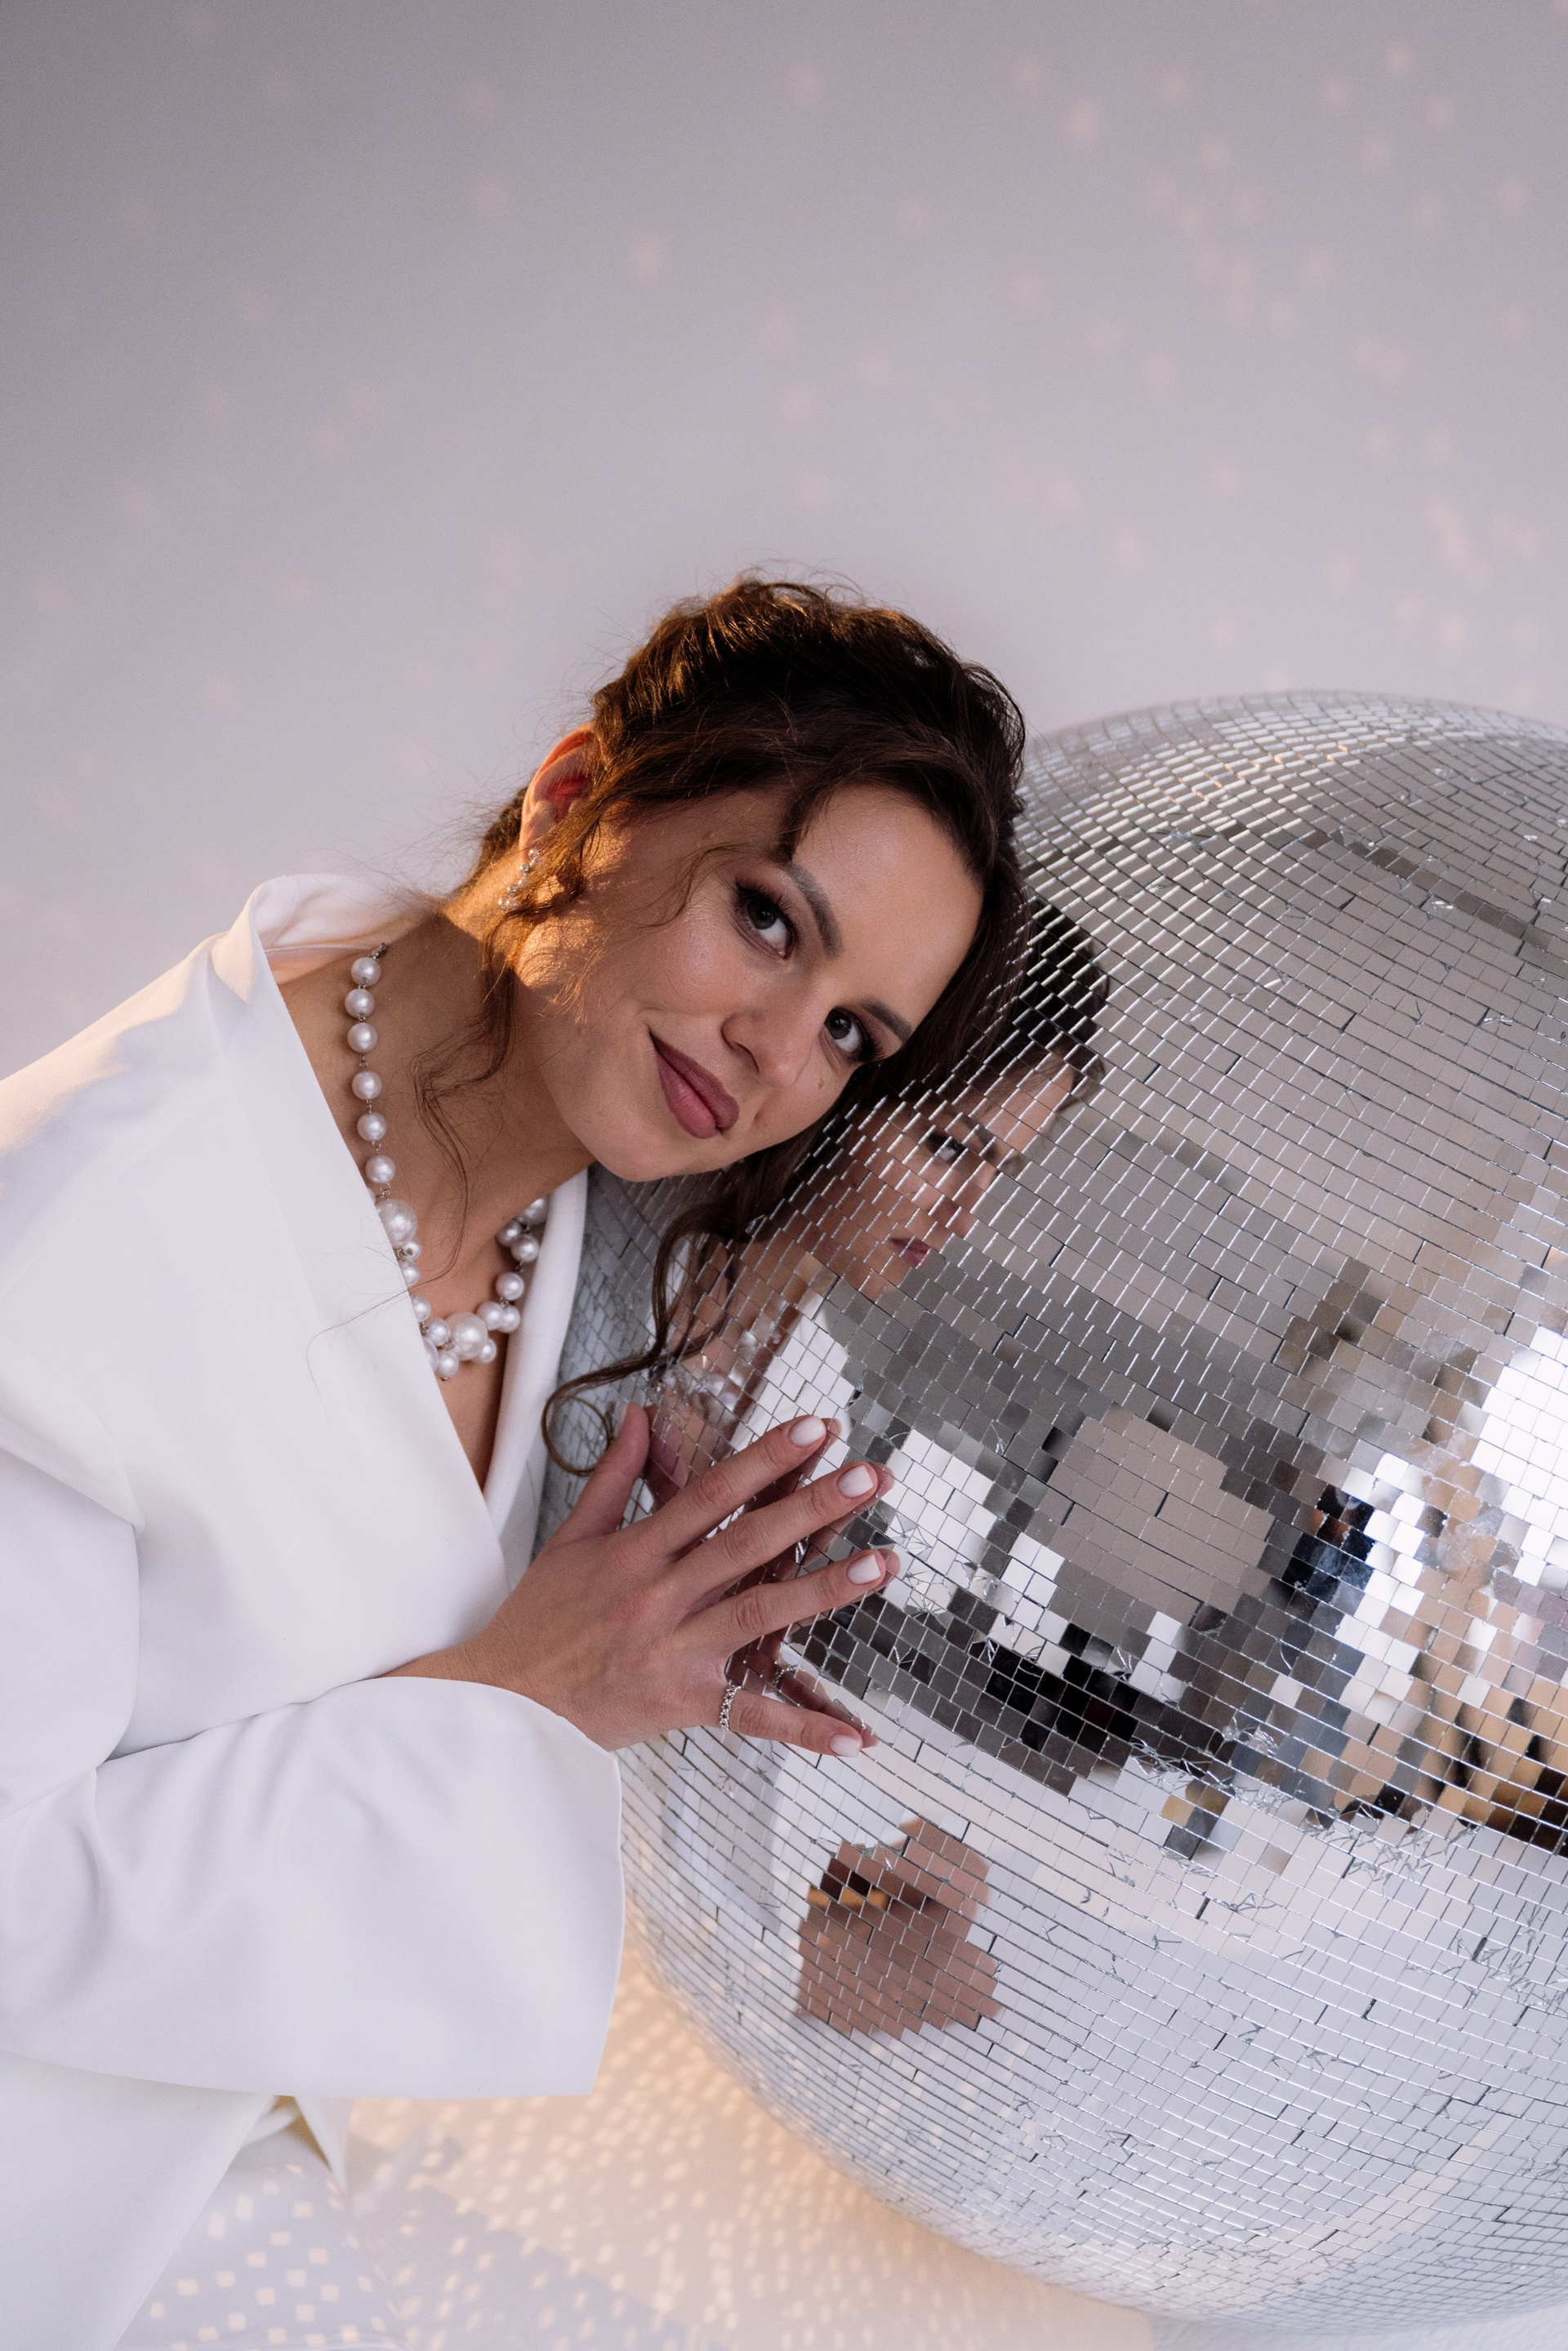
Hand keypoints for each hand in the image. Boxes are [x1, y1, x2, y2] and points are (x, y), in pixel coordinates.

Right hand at [388, 1406, 899, 1754]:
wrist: (500, 1705)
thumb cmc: (536, 1621)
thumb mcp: (568, 1539)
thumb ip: (612, 1476)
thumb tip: (640, 1414)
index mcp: (635, 1551)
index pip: (711, 1493)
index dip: (766, 1458)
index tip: (816, 1428)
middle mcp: (659, 1596)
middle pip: (747, 1543)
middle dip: (813, 1507)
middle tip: (871, 1477)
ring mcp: (674, 1651)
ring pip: (760, 1614)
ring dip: (825, 1590)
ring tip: (882, 1564)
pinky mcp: (681, 1703)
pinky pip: (751, 1717)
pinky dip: (804, 1729)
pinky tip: (856, 1735)